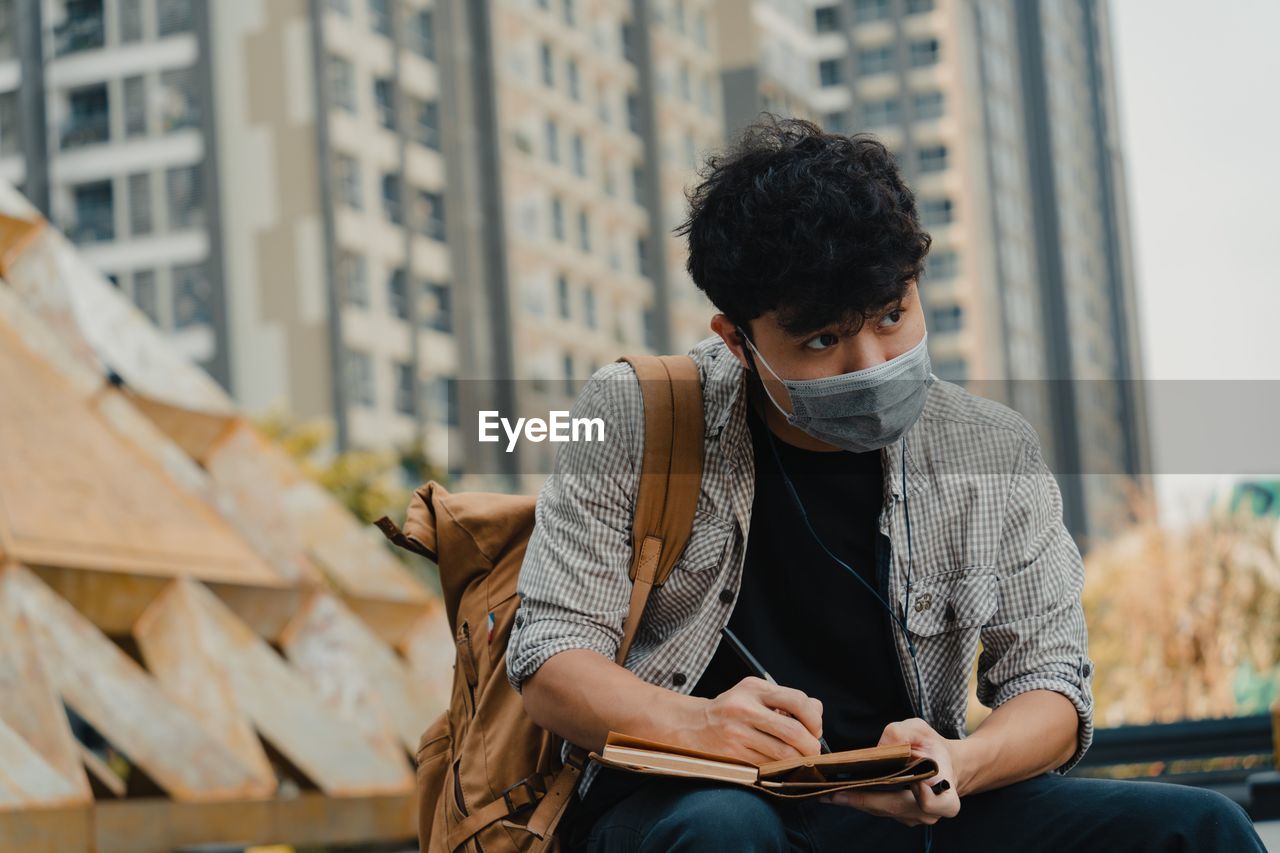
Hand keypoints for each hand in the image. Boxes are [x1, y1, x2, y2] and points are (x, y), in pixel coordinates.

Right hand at [675, 677, 823, 763]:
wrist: (695, 725)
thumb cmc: (732, 707)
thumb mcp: (755, 692)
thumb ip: (785, 698)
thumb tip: (817, 712)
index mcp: (754, 689)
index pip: (796, 700)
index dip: (814, 718)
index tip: (815, 728)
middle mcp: (744, 709)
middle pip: (792, 731)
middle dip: (811, 745)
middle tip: (813, 749)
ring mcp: (738, 734)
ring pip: (782, 753)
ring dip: (799, 760)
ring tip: (801, 758)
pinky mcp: (734, 754)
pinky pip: (768, 765)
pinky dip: (782, 767)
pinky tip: (783, 764)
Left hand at [820, 717, 960, 826]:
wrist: (942, 763)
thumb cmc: (930, 745)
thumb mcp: (919, 729)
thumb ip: (901, 734)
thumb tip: (880, 749)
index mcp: (944, 789)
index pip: (940, 803)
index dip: (928, 798)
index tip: (914, 784)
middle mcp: (931, 810)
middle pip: (896, 808)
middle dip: (863, 799)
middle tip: (834, 792)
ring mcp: (915, 816)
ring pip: (883, 810)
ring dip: (856, 801)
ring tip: (827, 792)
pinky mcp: (901, 816)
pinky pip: (878, 809)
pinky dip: (859, 800)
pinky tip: (837, 791)